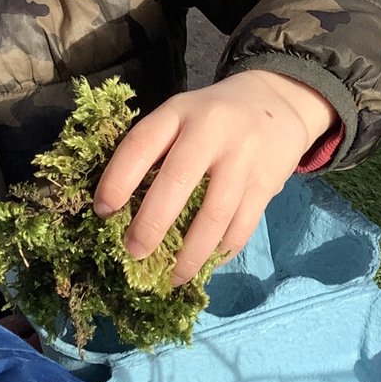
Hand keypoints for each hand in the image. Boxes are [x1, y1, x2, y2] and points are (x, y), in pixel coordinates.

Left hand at [93, 70, 338, 284]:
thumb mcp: (182, 115)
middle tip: (134, 252)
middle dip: (151, 225)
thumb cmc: (214, 117)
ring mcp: (243, 159)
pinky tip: (206, 264)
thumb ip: (158, 148)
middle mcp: (211, 131)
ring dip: (190, 254)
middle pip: (176, 183)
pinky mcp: (266, 184)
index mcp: (179, 112)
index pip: (141, 144)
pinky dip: (221, 252)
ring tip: (173, 277)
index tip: (103, 212)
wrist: (277, 104)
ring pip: (214, 216)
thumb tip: (122, 208)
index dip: (118, 180)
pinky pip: (241, 227)